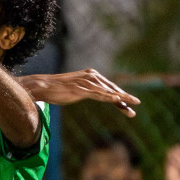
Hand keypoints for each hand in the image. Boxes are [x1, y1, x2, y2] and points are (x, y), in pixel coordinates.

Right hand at [24, 69, 138, 115]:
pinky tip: (118, 99)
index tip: (129, 104)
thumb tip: (89, 96)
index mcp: (91, 75)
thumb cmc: (57, 89)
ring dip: (121, 98)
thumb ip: (85, 91)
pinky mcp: (81, 89)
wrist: (43, 86)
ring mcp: (87, 82)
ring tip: (133, 104)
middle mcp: (92, 76)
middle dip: (125, 97)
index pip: (109, 87)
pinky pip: (98, 94)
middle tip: (137, 103)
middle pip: (112, 89)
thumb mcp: (75, 90)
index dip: (120, 96)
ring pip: (108, 92)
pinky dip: (109, 97)